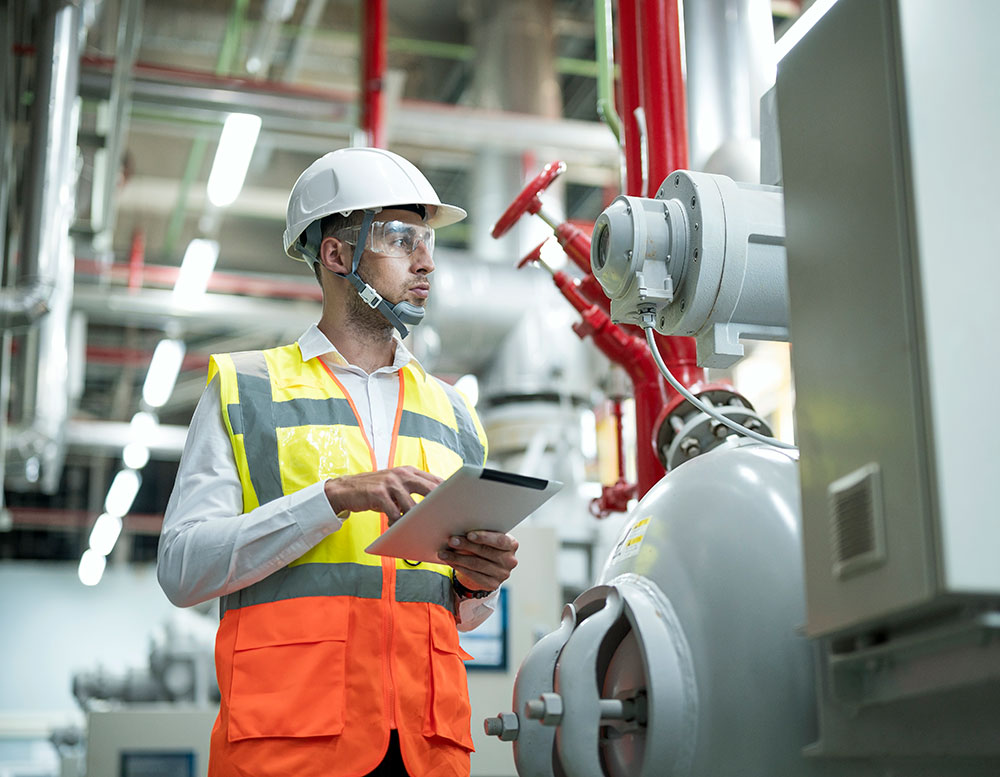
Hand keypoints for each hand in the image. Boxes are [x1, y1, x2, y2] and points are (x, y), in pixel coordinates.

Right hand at [324, 466, 441, 521]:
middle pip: (429, 490)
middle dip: (438, 506)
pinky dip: (396, 523)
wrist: (346, 490)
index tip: (456, 507)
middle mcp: (402, 474)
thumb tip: (436, 505)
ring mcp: (390, 483)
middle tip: (443, 521)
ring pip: (412, 506)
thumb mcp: (396, 485)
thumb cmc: (376, 492)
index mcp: (409, 471)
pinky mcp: (379, 493)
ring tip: (414, 528)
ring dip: (415, 520)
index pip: (434, 480)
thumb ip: (413, 490)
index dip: (447, 493)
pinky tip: (393, 526)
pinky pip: (394, 513)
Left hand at [437, 531, 518, 591]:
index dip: (484, 537)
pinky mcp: (493, 584)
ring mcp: (502, 574)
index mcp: (512, 544)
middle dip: (466, 545)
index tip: (469, 534)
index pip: (499, 540)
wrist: (489, 567)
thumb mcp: (488, 539)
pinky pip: (473, 575)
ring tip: (444, 553)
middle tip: (451, 541)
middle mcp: (510, 560)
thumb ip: (480, 535)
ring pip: (477, 564)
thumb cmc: (487, 546)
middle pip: (485, 551)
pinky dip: (460, 567)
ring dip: (458, 558)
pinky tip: (451, 562)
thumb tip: (459, 529)